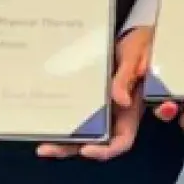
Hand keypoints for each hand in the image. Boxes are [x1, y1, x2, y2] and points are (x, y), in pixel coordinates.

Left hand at [39, 26, 151, 160]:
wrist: (139, 33)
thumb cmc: (143, 44)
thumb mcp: (137, 57)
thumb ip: (128, 77)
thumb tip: (121, 101)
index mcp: (132, 110)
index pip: (123, 140)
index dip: (107, 150)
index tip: (87, 150)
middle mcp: (116, 114)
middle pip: (96, 141)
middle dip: (72, 148)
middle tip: (46, 149)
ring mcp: (103, 106)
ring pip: (84, 131)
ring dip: (63, 139)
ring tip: (40, 144)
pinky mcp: (91, 95)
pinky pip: (78, 112)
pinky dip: (63, 119)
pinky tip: (44, 119)